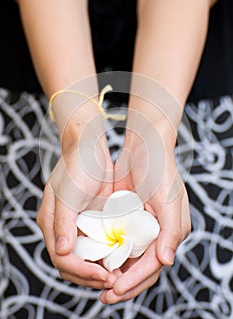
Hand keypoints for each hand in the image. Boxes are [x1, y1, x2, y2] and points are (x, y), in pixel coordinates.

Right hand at [37, 112, 116, 288]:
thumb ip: (63, 224)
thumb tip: (63, 252)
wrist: (90, 148)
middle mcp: (64, 228)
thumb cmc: (76, 167)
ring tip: (121, 274)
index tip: (104, 276)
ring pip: (88, 256)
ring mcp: (80, 224)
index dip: (82, 272)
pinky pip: (100, 242)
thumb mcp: (67, 195)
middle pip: (74, 264)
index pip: (63, 260)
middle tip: (115, 280)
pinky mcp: (94, 219)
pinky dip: (109, 253)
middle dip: (92, 275)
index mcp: (52, 224)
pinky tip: (123, 256)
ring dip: (102, 267)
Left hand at [100, 110, 190, 302]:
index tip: (116, 290)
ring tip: (97, 285)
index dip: (135, 280)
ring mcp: (143, 226)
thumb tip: (166, 261)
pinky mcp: (129, 218)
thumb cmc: (160, 170)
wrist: (144, 147)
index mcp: (171, 232)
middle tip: (104, 297)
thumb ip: (170, 231)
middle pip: (142, 268)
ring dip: (115, 274)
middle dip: (124, 285)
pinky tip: (96, 261)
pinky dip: (110, 255)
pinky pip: (119, 242)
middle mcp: (158, 232)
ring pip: (129, 259)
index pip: (154, 266)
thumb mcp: (169, 199)